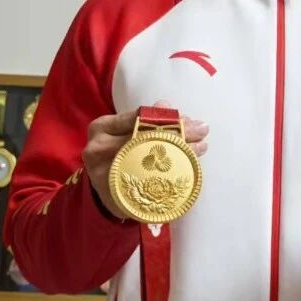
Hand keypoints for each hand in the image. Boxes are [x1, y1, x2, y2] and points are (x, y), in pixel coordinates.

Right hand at [83, 99, 208, 219]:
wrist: (106, 190)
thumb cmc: (119, 153)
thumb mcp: (127, 130)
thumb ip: (146, 118)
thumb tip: (165, 104)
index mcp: (101, 128)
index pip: (138, 118)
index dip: (167, 118)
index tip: (188, 119)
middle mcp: (98, 149)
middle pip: (145, 138)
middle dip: (179, 134)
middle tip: (202, 131)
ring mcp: (104, 174)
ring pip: (150, 161)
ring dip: (181, 153)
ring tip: (201, 147)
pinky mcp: (115, 196)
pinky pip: (149, 184)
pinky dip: (174, 175)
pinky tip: (190, 170)